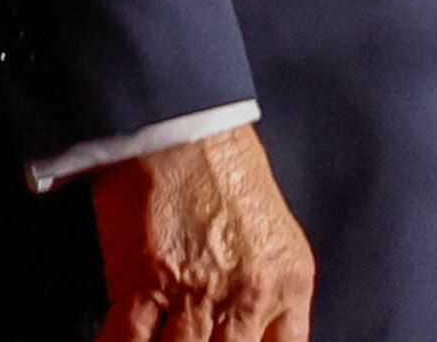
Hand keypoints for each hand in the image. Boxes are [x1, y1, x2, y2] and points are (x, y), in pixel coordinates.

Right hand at [92, 122, 313, 341]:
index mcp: (289, 285)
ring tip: (158, 339)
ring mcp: (199, 293)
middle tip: (185, 339)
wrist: (179, 118)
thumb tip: (249, 337)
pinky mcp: (147, 280)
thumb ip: (271, 298)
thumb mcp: (274, 239)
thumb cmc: (223, 167)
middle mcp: (250, 297)